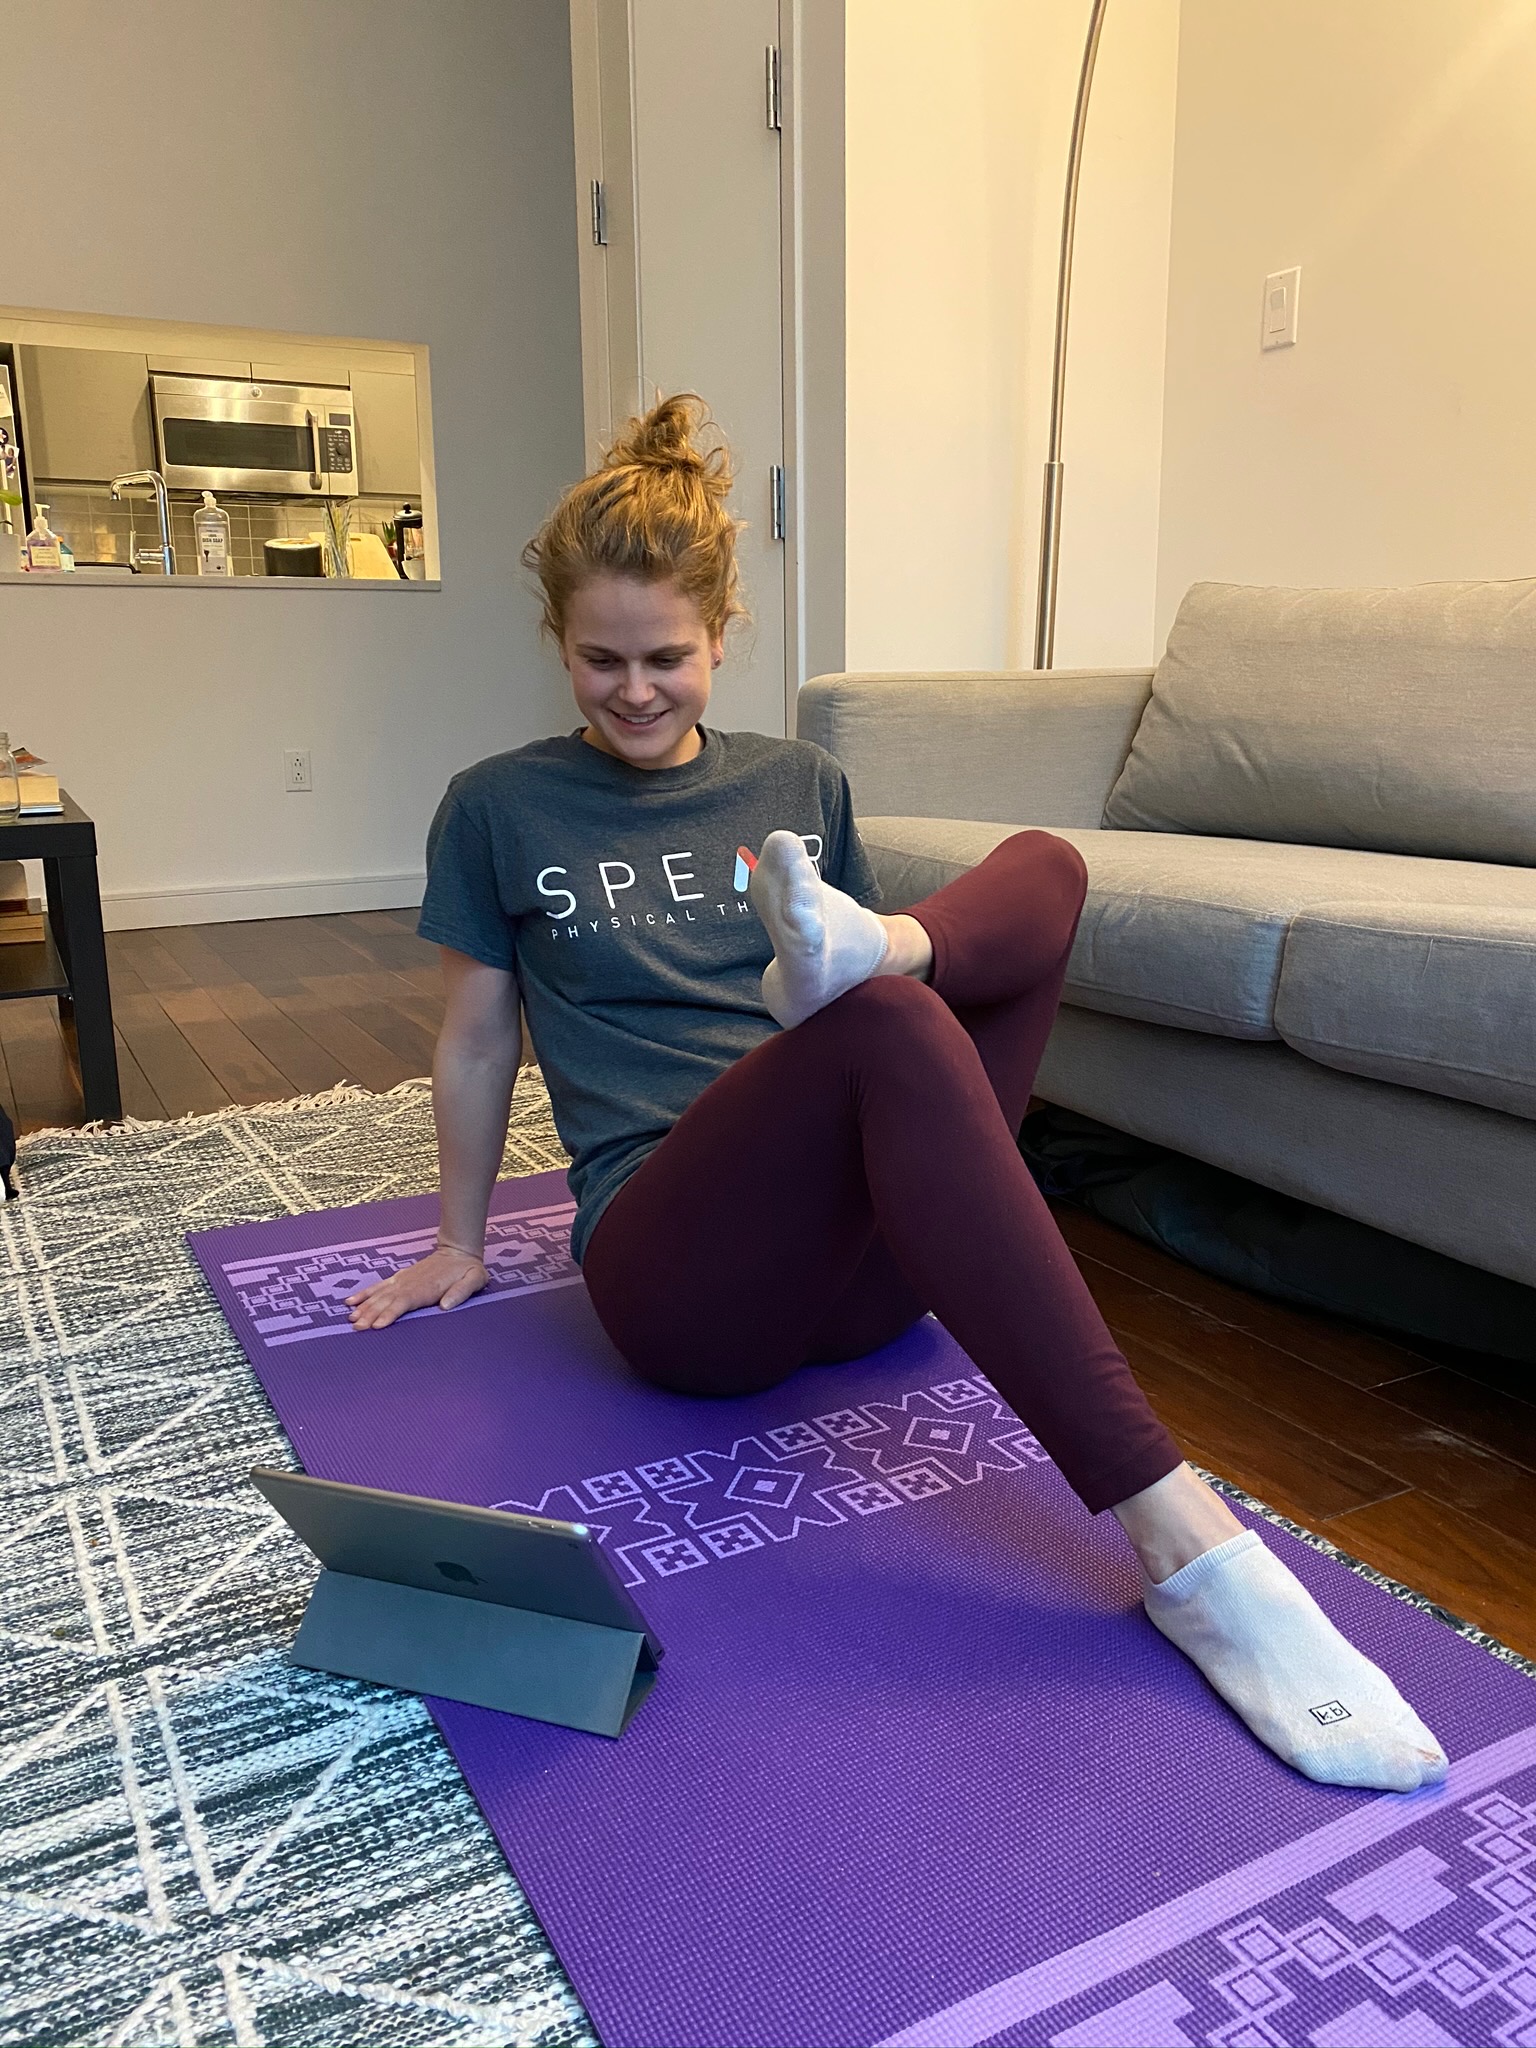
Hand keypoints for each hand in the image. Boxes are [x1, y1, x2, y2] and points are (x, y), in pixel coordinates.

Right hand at [346, 1246, 487, 1330]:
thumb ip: (461, 1292)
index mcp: (427, 1287)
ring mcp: (402, 1280)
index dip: (391, 1313)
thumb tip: (445, 1306)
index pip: (405, 1302)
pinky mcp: (399, 1278)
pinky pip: (378, 1286)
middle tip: (357, 1328)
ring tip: (351, 1319)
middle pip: (387, 1300)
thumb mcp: (474, 1279)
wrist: (458, 1250)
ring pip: (380, 1294)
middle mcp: (410, 1283)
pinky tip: (350, 1302)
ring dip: (365, 1307)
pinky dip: (364, 1294)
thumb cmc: (468, 1269)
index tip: (378, 1325)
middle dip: (371, 1314)